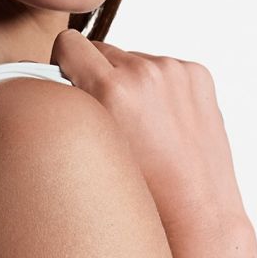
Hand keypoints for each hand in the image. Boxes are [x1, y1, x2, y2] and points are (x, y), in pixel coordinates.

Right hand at [49, 29, 248, 234]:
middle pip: (102, 50)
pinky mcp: (197, 75)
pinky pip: (163, 68)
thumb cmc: (143, 198)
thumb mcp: (92, 152)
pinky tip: (164, 125)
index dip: (65, 65)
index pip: (69, 43)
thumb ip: (73, 109)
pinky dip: (159, 89)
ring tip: (142, 129)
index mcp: (112, 90)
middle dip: (99, 77)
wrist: (197, 214)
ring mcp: (175, 72)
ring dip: (131, 83)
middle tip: (111, 120)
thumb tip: (59, 81)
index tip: (72, 88)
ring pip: (134, 61)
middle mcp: (145, 73)